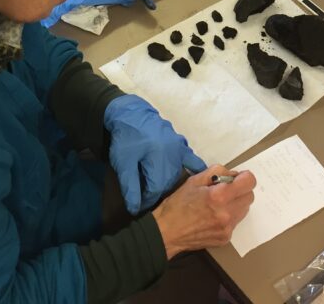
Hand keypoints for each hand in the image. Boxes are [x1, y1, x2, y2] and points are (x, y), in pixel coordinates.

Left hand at [103, 95, 206, 214]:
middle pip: (169, 182)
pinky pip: (191, 159)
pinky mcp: (180, 142)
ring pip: (178, 173)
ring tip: (159, 190)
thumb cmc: (125, 138)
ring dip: (170, 184)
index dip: (147, 200)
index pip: (157, 188)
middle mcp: (174, 153)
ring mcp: (180, 147)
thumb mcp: (122, 164)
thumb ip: (130, 187)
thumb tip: (135, 210)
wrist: (130, 113)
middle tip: (146, 199)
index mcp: (159, 158)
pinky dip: (196, 169)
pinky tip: (201, 178)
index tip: (139, 207)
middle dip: (158, 193)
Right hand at [152, 166, 255, 258]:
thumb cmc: (178, 203)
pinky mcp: (225, 239)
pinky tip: (214, 217)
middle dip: (241, 190)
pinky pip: (235, 222)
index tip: (236, 178)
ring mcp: (227, 228)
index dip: (244, 177)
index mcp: (219, 196)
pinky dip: (229, 217)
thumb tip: (233, 175)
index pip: (249, 182)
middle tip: (226, 190)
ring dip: (236, 204)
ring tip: (219, 204)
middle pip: (250, 196)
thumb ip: (217, 172)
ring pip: (244, 210)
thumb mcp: (194, 180)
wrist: (167, 232)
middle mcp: (227, 213)